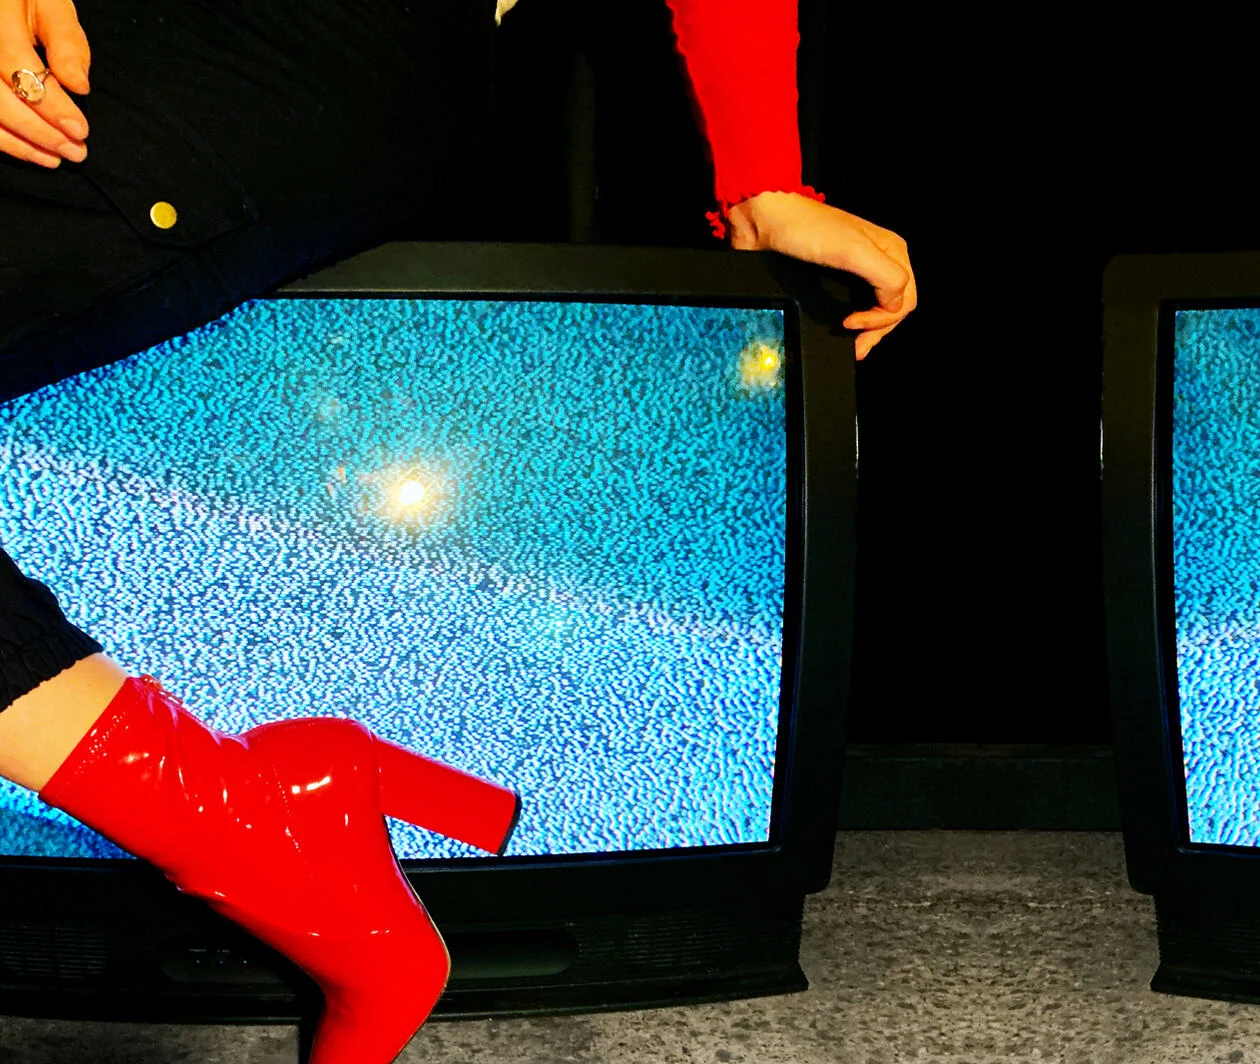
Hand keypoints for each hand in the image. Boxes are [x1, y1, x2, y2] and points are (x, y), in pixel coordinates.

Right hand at [0, 0, 89, 167]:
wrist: (0, 4)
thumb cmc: (27, 0)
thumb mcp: (51, 7)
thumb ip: (66, 42)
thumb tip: (78, 86)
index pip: (17, 66)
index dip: (49, 103)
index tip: (80, 130)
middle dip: (38, 131)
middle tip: (75, 152)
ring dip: (20, 144)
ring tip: (56, 158)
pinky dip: (5, 141)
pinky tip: (32, 152)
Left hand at [727, 191, 916, 360]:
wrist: (766, 220)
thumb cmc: (806, 228)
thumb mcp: (854, 251)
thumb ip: (886, 277)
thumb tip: (893, 306)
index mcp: (892, 251)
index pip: (905, 300)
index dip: (882, 319)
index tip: (852, 323)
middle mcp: (879, 260)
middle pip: (894, 308)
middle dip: (877, 330)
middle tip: (856, 345)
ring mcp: (858, 270)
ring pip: (877, 310)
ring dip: (868, 331)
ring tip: (852, 344)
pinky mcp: (836, 277)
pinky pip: (855, 305)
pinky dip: (854, 323)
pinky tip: (842, 330)